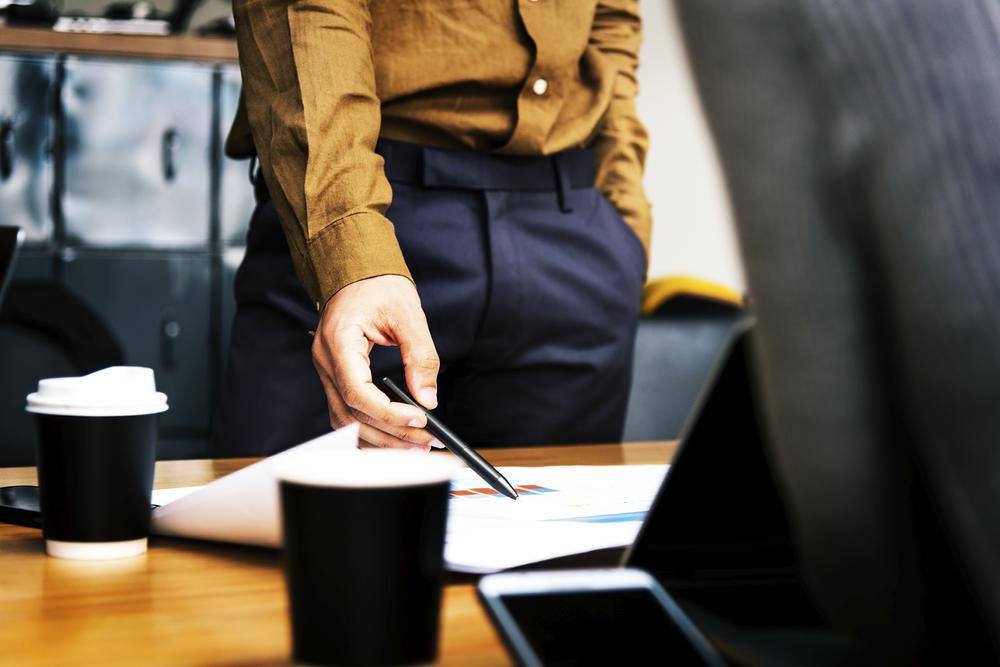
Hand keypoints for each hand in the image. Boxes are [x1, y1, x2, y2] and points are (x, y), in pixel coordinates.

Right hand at [312, 275, 441, 451]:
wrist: (356, 271)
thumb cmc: (378, 285)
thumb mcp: (408, 314)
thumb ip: (420, 356)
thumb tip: (427, 398)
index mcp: (339, 342)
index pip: (358, 392)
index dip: (389, 413)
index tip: (419, 421)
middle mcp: (326, 361)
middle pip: (352, 414)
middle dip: (391, 434)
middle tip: (426, 442)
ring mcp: (326, 371)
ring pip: (346, 421)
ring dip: (380, 439)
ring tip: (414, 446)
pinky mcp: (335, 377)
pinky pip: (346, 413)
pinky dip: (369, 429)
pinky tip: (393, 436)